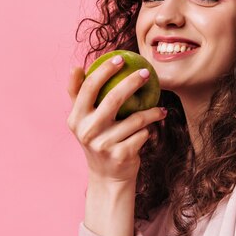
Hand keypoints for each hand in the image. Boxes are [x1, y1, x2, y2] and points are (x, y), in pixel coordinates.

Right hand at [66, 55, 166, 185]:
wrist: (107, 176)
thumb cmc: (98, 139)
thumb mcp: (83, 121)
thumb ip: (79, 96)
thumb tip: (76, 67)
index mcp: (76, 119)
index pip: (88, 88)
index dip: (103, 70)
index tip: (120, 58)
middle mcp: (87, 131)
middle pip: (113, 99)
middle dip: (132, 82)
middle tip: (145, 72)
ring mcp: (104, 145)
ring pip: (135, 119)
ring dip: (152, 112)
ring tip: (160, 109)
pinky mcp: (121, 155)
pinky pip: (143, 134)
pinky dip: (149, 130)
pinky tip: (152, 130)